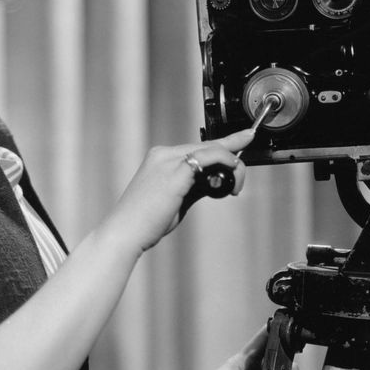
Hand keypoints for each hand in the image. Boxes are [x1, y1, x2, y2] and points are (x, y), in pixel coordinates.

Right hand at [104, 128, 253, 253]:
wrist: (126, 232)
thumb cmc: (147, 221)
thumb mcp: (176, 199)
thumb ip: (195, 187)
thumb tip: (215, 182)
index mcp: (161, 158)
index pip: (198, 147)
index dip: (223, 143)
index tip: (243, 138)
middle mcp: (164, 154)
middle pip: (208, 146)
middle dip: (232, 154)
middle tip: (243, 172)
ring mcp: (168, 160)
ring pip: (211, 149)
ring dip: (232, 165)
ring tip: (236, 186)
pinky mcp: (175, 172)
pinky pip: (208, 157)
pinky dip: (225, 162)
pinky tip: (232, 175)